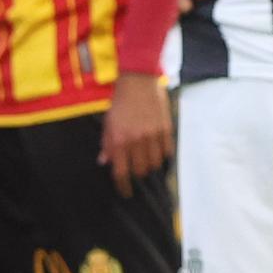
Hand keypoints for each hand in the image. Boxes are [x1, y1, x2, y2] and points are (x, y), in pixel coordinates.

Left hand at [99, 72, 173, 196]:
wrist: (138, 80)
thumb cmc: (121, 101)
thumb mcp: (108, 122)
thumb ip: (107, 143)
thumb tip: (105, 161)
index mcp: (119, 140)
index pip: (121, 172)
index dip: (123, 186)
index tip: (125, 192)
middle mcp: (136, 140)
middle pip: (140, 171)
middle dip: (137, 175)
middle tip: (135, 171)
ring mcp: (153, 135)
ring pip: (155, 164)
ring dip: (150, 167)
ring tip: (147, 162)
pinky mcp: (166, 129)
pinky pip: (167, 152)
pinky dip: (162, 157)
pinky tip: (158, 154)